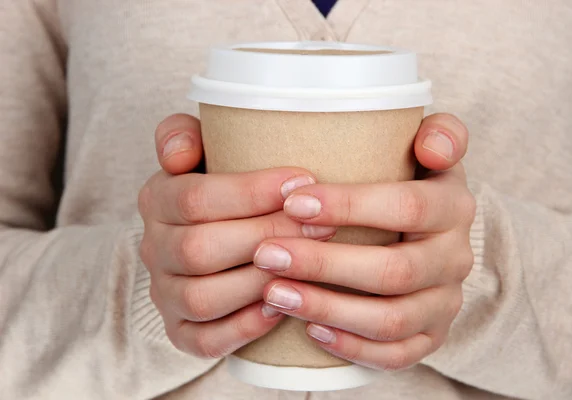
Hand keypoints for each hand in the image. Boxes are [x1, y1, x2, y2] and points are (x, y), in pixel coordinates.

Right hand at [138, 114, 334, 358]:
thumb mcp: (200, 149)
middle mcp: (153, 250)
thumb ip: (183, 135)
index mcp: (156, 200)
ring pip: (202, 298)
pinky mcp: (181, 331)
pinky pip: (205, 341)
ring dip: (260, 281)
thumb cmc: (221, 188)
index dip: (251, 192)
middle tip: (321, 225)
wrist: (210, 235)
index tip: (302, 182)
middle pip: (200, 249)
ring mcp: (165, 294)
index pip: (194, 198)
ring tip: (308, 264)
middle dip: (267, 236)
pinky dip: (245, 327)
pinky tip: (282, 307)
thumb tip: (177, 155)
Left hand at [253, 113, 474, 370]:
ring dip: (328, 307)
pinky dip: (352, 346)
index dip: (350, 206)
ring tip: (274, 293)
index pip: (407, 206)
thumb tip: (430, 145)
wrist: (431, 233)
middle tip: (267, 255)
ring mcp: (444, 302)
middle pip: (394, 271)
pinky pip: (396, 354)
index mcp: (453, 206)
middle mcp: (455, 258)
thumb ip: (440, 133)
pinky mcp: (431, 336)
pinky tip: (309, 330)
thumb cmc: (411, 183)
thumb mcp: (431, 149)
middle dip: (325, 264)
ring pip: (390, 319)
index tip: (292, 203)